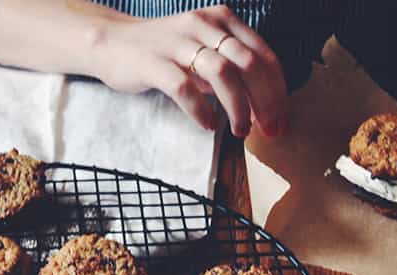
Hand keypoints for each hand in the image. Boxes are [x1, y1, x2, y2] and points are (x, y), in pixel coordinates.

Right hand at [91, 5, 287, 137]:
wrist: (114, 44)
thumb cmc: (168, 55)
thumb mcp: (207, 55)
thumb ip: (234, 73)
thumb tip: (264, 107)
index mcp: (222, 21)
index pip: (263, 55)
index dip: (278, 91)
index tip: (281, 120)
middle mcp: (203, 25)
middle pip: (248, 63)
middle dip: (264, 102)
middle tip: (267, 131)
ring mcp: (178, 42)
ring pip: (222, 73)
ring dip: (237, 107)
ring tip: (239, 131)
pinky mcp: (154, 62)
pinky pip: (185, 88)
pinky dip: (202, 110)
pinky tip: (209, 125)